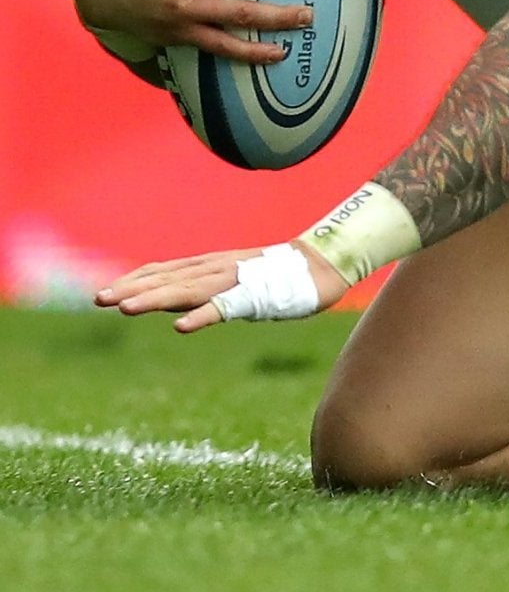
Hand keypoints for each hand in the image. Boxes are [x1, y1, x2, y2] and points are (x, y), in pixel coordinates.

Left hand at [95, 240, 347, 332]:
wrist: (326, 264)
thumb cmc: (283, 274)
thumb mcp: (236, 281)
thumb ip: (208, 290)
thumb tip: (178, 308)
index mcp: (213, 266)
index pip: (165, 270)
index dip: (135, 280)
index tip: (105, 294)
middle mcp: (218, 268)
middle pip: (168, 279)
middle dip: (132, 289)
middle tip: (99, 299)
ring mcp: (235, 280)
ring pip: (188, 289)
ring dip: (156, 298)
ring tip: (125, 309)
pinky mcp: (256, 295)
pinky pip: (225, 306)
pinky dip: (202, 315)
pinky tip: (181, 328)